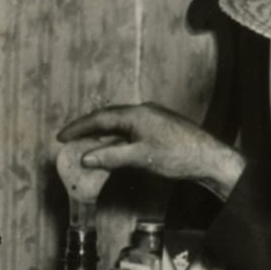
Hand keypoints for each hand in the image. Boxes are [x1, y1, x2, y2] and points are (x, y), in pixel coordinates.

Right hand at [56, 103, 245, 196]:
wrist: (208, 158)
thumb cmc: (177, 156)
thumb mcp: (139, 158)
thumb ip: (110, 157)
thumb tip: (86, 158)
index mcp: (136, 114)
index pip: (100, 119)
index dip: (78, 128)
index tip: (61, 137)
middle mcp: (143, 111)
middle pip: (108, 117)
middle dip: (87, 128)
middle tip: (69, 139)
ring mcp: (152, 118)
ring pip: (120, 123)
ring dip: (102, 133)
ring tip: (86, 144)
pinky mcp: (159, 127)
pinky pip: (130, 129)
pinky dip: (116, 138)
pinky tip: (113, 148)